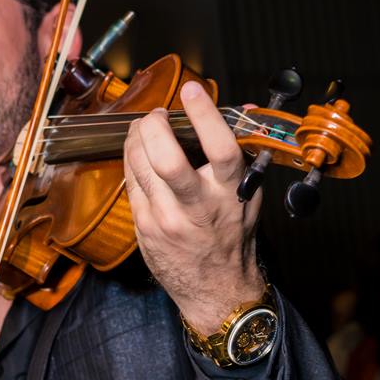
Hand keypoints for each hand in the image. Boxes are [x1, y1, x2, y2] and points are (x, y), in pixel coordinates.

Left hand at [124, 80, 263, 332]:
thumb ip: (244, 152)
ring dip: (137, 138)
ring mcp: (166, 219)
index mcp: (230, 194)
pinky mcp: (144, 227)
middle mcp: (197, 208)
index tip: (192, 90)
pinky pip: (130, 182)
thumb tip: (248, 107)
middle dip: (155, 126)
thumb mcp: (249, 195)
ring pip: (140, 166)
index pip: (220, 149)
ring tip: (145, 128)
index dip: (204, 114)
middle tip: (157, 115)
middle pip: (167, 159)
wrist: (215, 289)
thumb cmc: (232, 236)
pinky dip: (131, 160)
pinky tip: (138, 153)